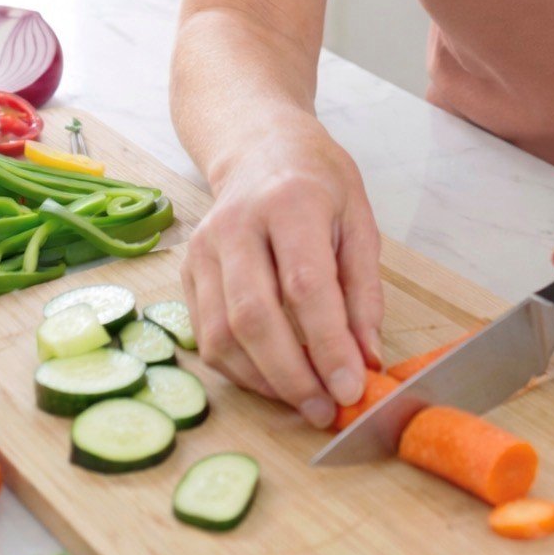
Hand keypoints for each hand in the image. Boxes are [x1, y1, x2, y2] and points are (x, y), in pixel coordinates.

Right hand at [179, 111, 383, 427]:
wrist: (257, 144)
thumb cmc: (315, 179)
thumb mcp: (358, 218)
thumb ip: (363, 290)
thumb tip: (366, 358)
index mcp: (290, 202)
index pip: (305, 286)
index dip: (328, 345)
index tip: (352, 388)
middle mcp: (237, 224)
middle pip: (254, 317)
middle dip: (293, 377)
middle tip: (326, 410)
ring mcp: (204, 248)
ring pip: (223, 335)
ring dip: (265, 382)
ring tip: (305, 400)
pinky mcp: (187, 271)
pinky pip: (207, 337)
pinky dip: (242, 371)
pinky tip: (274, 378)